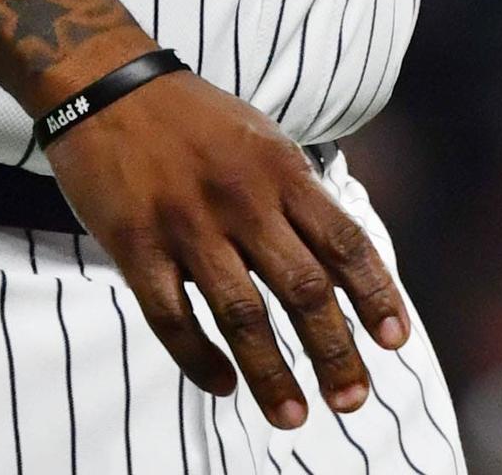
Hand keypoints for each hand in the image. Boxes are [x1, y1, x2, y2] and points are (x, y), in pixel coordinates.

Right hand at [45, 68, 410, 425]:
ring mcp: (187, 224)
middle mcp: (242, 198)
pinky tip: (224, 385)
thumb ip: (299, 198)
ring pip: (241, 315)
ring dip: (271, 374)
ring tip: (294, 416)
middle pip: (302, 288)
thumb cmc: (194, 119)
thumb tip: (345, 263)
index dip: (375, 294)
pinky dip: (200, 360)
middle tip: (354, 399)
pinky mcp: (135, 245)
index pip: (344, 241)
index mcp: (281, 170)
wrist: (106, 85)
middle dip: (334, 351)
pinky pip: (172, 318)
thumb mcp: (262, 140)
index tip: (395, 340)